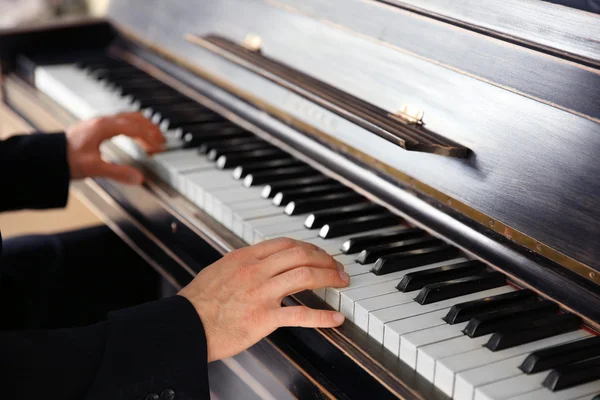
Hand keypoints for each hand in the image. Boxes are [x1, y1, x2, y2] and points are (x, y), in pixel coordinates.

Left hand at [66, 112, 164, 183]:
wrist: (46, 156)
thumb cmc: (66, 160)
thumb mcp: (94, 169)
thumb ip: (118, 173)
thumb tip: (140, 178)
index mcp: (104, 127)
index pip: (135, 128)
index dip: (150, 137)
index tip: (160, 147)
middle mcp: (103, 121)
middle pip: (134, 118)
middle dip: (151, 129)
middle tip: (162, 141)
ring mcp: (99, 122)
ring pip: (128, 117)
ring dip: (143, 126)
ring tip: (153, 138)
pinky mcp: (96, 127)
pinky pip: (121, 121)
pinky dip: (133, 127)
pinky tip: (134, 137)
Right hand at [178, 238, 349, 361]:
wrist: (185, 326)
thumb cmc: (197, 303)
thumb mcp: (218, 271)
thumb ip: (241, 264)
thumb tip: (259, 263)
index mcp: (244, 258)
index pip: (285, 243)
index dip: (308, 247)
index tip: (319, 253)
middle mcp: (255, 270)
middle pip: (300, 255)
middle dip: (324, 259)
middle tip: (337, 267)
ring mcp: (261, 293)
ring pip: (305, 276)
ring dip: (329, 277)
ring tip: (341, 282)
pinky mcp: (264, 318)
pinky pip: (300, 314)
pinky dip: (323, 317)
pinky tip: (336, 319)